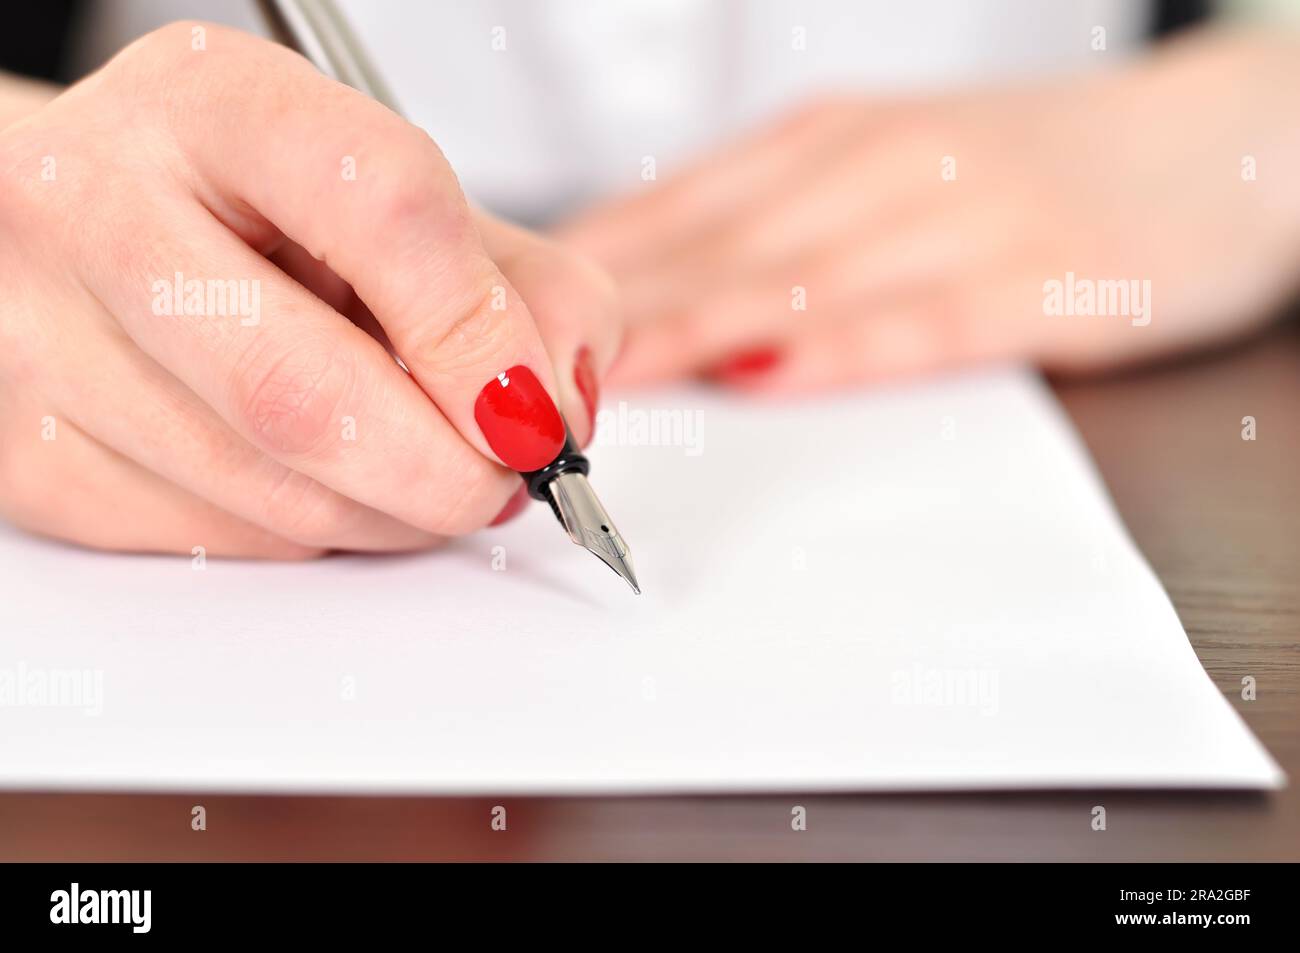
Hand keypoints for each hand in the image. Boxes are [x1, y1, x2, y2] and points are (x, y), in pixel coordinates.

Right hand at [0, 22, 618, 556]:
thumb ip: (518, 282)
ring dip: (392, 515)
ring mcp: (41, 338)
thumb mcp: (397, 199)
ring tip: (421, 470)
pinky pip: (221, 540)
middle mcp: (94, 206)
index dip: (482, 333)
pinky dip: (314, 531)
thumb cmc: (249, 204)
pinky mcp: (30, 454)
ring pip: (270, 495)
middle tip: (504, 480)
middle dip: (445, 472)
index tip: (536, 407)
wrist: (85, 222)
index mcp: (213, 103)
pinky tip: (323, 476)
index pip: (383, 208)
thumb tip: (562, 404)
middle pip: (302, 394)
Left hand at [559, 30, 1299, 393]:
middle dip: (614, 311)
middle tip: (520, 365)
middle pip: (718, 244)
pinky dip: (841, 347)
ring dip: (695, 329)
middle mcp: (880, 164)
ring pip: (800, 277)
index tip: (507, 319)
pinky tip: (775, 374)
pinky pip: (925, 318)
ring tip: (607, 385)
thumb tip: (658, 280)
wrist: (1220, 140)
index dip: (588, 268)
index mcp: (829, 139)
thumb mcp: (885, 163)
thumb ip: (778, 219)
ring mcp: (961, 215)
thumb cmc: (1028, 166)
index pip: (680, 206)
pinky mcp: (1042, 277)